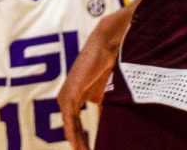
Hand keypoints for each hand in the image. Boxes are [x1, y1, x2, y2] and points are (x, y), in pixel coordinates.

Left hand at [59, 1, 131, 147]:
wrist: (107, 46)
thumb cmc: (111, 64)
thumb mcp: (110, 93)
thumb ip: (109, 109)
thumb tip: (119, 126)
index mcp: (78, 97)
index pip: (78, 125)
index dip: (85, 141)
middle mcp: (69, 98)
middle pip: (74, 128)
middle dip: (81, 144)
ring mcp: (67, 96)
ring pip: (71, 126)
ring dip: (78, 143)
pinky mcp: (69, 94)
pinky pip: (70, 119)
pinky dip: (74, 134)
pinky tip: (78, 147)